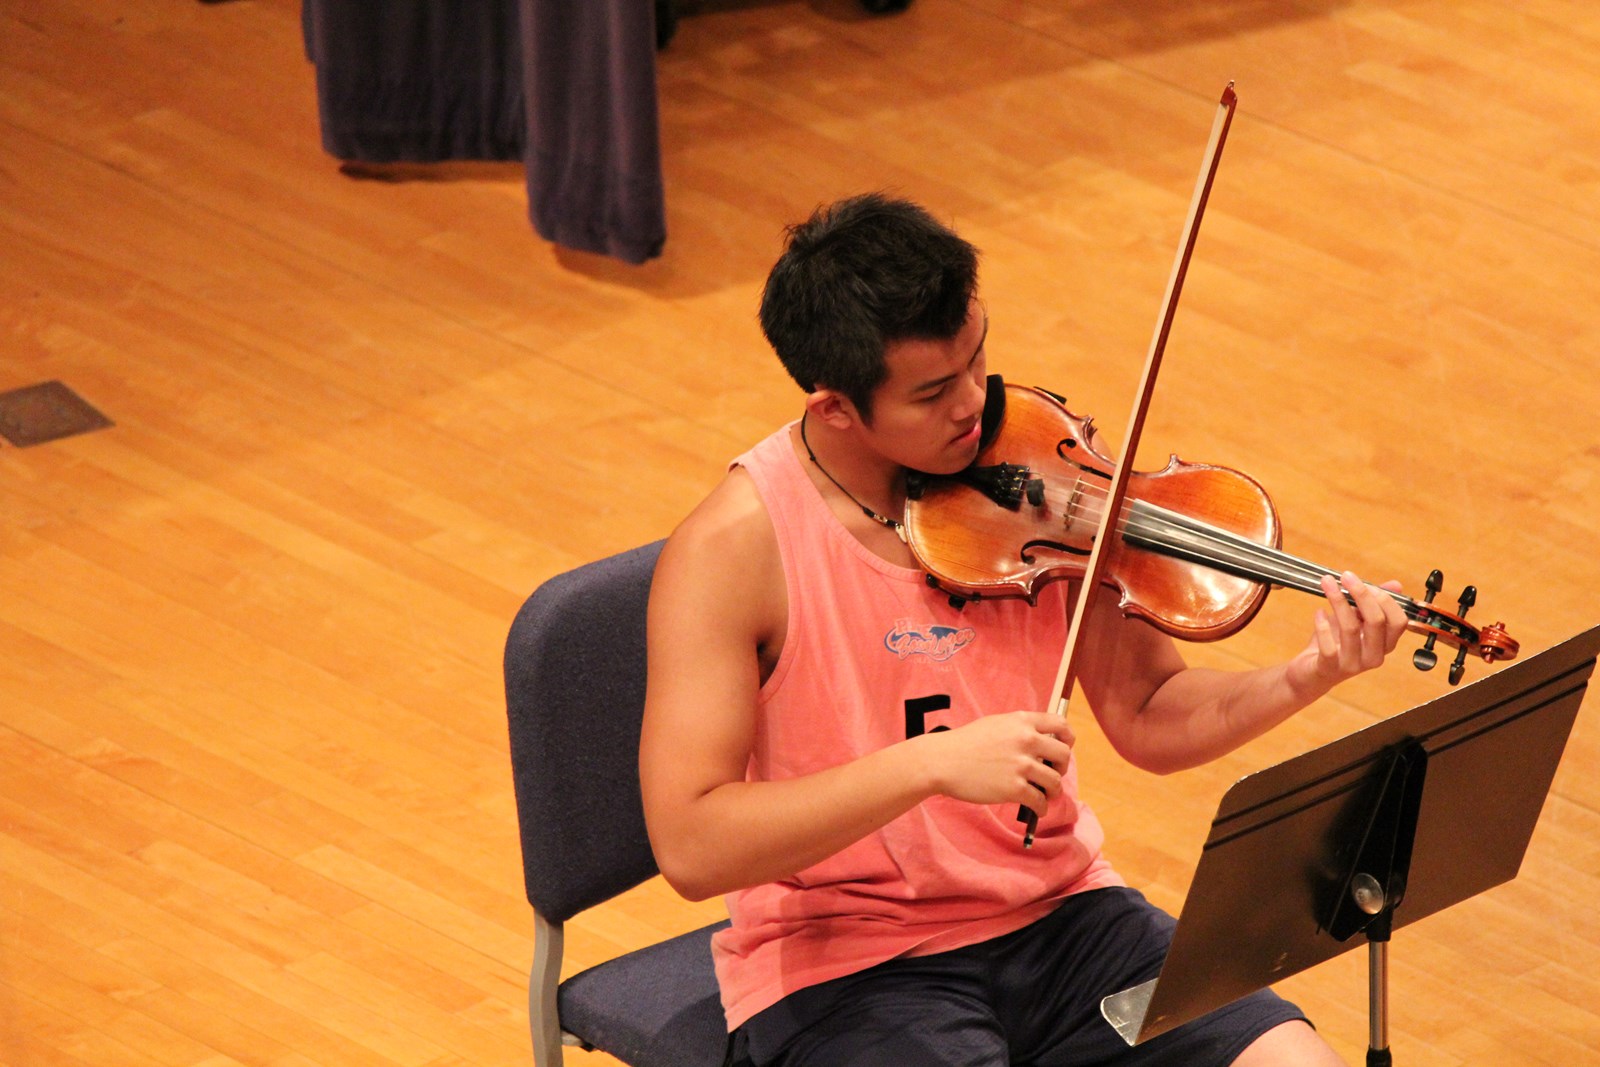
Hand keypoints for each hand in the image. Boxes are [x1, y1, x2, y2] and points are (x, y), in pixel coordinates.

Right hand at [913, 711, 1075, 808]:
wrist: (942, 761)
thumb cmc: (965, 743)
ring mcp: (1021, 765)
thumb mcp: (995, 724)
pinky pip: (1040, 801)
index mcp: (1022, 721)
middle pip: (1064, 754)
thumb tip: (1041, 741)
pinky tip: (1036, 808)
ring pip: (1055, 781)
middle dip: (1062, 767)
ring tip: (1044, 795)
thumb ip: (1019, 729)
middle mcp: (1026, 740)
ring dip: (1053, 791)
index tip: (1064, 748)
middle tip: (1051, 774)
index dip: (1068, 739)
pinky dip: (1041, 808)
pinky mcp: (1014, 788)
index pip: (1061, 725)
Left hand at [1288, 570, 1408, 695]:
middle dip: (1361, 594)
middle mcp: (1374, 656)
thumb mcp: (1355, 621)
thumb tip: (1395, 585)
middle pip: (1377, 621)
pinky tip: (1318, 613)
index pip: (1398, 621)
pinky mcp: (1330, 668)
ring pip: (1351, 628)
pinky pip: (1329, 645)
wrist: (1311, 673)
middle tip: (1346, 576)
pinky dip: (1322, 625)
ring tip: (1327, 584)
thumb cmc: (1335, 644)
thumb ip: (1372, 604)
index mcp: (1385, 644)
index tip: (1365, 582)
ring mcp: (1353, 664)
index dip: (1384, 598)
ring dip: (1338, 601)